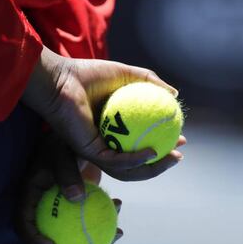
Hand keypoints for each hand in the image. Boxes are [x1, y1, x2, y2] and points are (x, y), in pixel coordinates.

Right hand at [14, 134, 122, 243]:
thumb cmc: (61, 143)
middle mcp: (41, 207)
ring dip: (92, 240)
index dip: (34, 241)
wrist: (70, 138)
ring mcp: (57, 209)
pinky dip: (102, 217)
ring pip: (70, 233)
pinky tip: (119, 208)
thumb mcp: (61, 154)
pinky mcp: (73, 205)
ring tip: (116, 235)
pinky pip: (86, 218)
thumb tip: (77, 198)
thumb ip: (66, 173)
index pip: (23, 224)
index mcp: (28, 196)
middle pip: (46, 240)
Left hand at [21, 47, 185, 180]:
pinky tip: (151, 152)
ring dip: (151, 168)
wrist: (60, 78)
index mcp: (113, 129)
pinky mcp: (88, 151)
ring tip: (171, 158)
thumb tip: (175, 94)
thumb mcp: (127, 75)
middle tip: (178, 155)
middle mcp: (105, 143)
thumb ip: (150, 82)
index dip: (163, 144)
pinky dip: (134, 160)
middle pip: (135, 163)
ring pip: (126, 169)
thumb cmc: (88, 75)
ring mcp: (96, 149)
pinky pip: (114, 161)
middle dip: (159, 164)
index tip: (182, 138)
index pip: (140, 143)